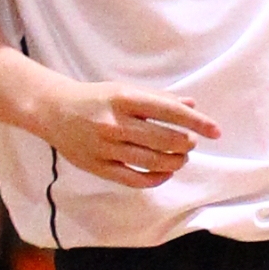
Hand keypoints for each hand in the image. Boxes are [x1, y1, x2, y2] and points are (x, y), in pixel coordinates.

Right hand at [36, 81, 216, 188]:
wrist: (52, 110)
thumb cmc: (95, 98)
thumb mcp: (125, 91)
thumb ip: (159, 99)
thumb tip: (192, 106)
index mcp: (124, 98)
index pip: (169, 112)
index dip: (197, 122)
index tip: (216, 131)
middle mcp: (115, 123)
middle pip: (164, 140)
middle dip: (186, 144)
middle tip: (190, 143)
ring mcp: (105, 147)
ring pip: (152, 161)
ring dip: (175, 161)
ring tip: (181, 157)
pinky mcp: (97, 166)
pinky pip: (133, 179)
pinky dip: (156, 178)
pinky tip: (165, 172)